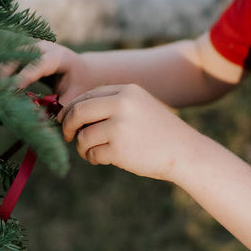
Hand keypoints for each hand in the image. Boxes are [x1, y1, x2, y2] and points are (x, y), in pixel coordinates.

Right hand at [0, 41, 94, 105]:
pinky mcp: (25, 52)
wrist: (83, 70)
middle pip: (19, 56)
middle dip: (6, 73)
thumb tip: (39, 120)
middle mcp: (44, 48)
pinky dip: (3, 74)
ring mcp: (33, 48)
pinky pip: (10, 61)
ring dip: (1, 74)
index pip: (38, 65)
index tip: (10, 90)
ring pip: (11, 57)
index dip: (24, 76)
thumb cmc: (79, 85)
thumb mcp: (72, 97)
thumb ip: (57, 107)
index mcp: (58, 57)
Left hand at [60, 83, 197, 180]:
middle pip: (78, 111)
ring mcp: (120, 127)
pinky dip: (93, 158)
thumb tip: (71, 113)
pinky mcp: (119, 149)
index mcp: (127, 91)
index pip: (87, 95)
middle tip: (67, 136)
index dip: (71, 109)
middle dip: (67, 126)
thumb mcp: (139, 107)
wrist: (184, 152)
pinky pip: (92, 154)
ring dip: (82, 147)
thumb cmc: (158, 132)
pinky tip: (105, 159)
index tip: (66, 120)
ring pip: (83, 136)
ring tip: (92, 152)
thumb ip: (111, 105)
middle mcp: (122, 104)